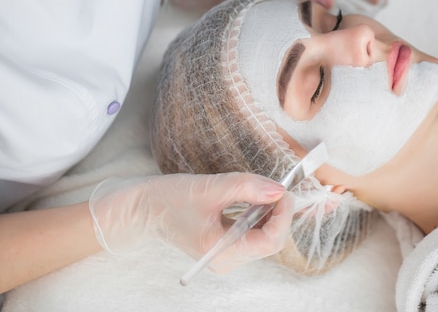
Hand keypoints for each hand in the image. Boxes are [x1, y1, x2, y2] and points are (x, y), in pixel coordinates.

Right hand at [89, 173, 293, 272]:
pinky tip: (256, 199)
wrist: (143, 208)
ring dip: (271, 214)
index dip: (283, 216)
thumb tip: (278, 190)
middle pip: (270, 242)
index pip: (269, 241)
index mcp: (221, 252)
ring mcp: (225, 255)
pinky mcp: (224, 246)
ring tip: (266, 191)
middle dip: (279, 214)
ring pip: (264, 238)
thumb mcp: (211, 188)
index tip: (284, 191)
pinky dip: (260, 216)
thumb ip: (247, 187)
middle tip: (279, 188)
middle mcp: (226, 260)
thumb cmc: (169, 199)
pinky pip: (253, 234)